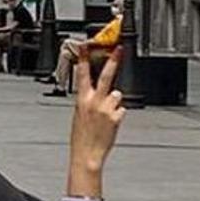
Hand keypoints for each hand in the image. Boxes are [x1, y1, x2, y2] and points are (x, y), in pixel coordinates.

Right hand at [68, 46, 126, 198]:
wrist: (87, 154)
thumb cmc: (81, 137)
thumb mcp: (78, 115)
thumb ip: (87, 101)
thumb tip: (94, 93)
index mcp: (81, 100)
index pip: (82, 74)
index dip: (85, 58)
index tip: (86, 46)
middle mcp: (94, 101)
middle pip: (106, 75)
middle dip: (113, 60)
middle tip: (119, 49)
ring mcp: (107, 108)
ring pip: (117, 94)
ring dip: (114, 102)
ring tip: (107, 114)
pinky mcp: (117, 116)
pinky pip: (121, 109)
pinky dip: (117, 114)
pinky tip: (110, 124)